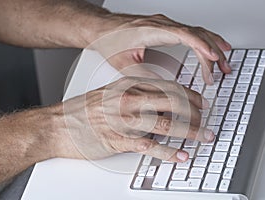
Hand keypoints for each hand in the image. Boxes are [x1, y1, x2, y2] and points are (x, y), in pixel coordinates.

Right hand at [60, 76, 214, 161]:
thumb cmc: (84, 109)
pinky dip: (168, 152)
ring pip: (167, 124)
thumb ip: (137, 95)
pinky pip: (150, 147)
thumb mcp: (112, 92)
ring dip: (190, 132)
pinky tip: (180, 155)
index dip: (190, 95)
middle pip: (173, 103)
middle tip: (206, 122)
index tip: (202, 103)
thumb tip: (161, 103)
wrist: (58, 124)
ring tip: (203, 137)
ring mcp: (125, 121)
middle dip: (195, 113)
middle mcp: (130, 100)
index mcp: (129, 86)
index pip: (169, 87)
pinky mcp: (119, 141)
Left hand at [91, 14, 231, 82]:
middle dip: (213, 53)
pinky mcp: (166, 28)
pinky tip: (212, 48)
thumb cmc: (108, 40)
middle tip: (223, 71)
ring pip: (197, 32)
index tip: (215, 58)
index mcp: (152, 30)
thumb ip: (145, 76)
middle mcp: (162, 25)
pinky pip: (191, 32)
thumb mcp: (124, 64)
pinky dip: (204, 41)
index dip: (202, 46)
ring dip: (213, 47)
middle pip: (196, 35)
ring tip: (225, 64)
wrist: (100, 28)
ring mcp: (165, 25)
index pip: (185, 35)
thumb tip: (162, 91)